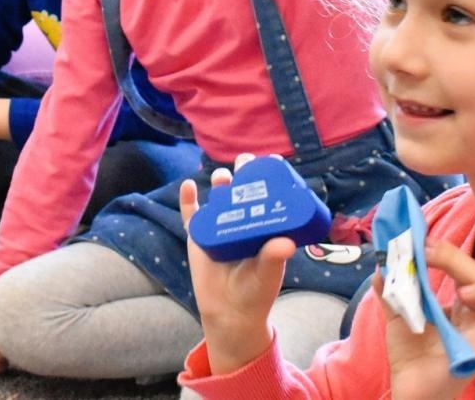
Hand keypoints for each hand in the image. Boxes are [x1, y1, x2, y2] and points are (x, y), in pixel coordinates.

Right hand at [180, 154, 295, 375]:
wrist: (229, 313)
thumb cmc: (256, 293)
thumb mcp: (267, 275)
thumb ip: (273, 259)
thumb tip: (286, 243)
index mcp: (262, 227)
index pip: (268, 196)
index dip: (269, 177)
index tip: (272, 161)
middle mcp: (241, 220)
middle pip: (242, 189)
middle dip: (244, 172)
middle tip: (245, 161)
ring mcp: (218, 225)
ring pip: (218, 197)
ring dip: (220, 182)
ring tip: (223, 178)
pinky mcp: (198, 234)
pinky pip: (190, 214)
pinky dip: (187, 199)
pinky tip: (189, 186)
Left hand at [382, 240, 474, 399]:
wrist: (408, 389)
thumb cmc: (410, 356)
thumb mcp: (398, 316)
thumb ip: (391, 291)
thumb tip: (380, 264)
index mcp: (462, 306)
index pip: (465, 271)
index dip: (448, 254)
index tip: (423, 243)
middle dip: (457, 261)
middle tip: (429, 254)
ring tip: (462, 291)